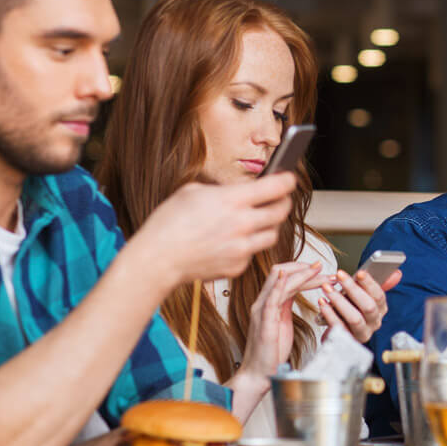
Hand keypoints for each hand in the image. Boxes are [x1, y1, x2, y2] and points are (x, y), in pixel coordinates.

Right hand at [137, 174, 295, 286]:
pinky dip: (248, 246)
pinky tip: (234, 241)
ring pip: (272, 235)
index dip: (287, 180)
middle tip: (281, 199)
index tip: (288, 178)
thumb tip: (237, 191)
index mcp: (232, 200)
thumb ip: (221, 190)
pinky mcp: (238, 267)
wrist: (157, 259)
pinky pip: (253, 253)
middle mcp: (242, 224)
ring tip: (259, 220)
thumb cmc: (168, 224)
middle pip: (281, 211)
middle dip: (284, 202)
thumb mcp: (192, 192)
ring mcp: (242, 248)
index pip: (276, 187)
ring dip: (269, 226)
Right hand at [235, 262, 330, 381]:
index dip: (302, 270)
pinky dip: (279, 285)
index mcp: (269, 303)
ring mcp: (261, 310)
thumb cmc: (271, 351)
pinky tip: (288, 277)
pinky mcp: (264, 322)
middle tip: (324, 267)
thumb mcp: (282, 322)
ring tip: (319, 271)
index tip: (321, 269)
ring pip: (279, 282)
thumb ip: (286, 306)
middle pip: (282, 273)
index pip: (285, 277)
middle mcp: (263, 302)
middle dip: (304, 268)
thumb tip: (297, 292)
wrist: (258, 373)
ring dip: (301, 274)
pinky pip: (271, 299)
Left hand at [316, 267, 397, 343]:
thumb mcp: (363, 295)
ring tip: (327, 288)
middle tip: (340, 275)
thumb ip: (376, 284)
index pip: (379, 296)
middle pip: (368, 306)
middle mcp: (374, 322)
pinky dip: (330, 314)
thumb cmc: (351, 309)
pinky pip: (339, 327)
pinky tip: (322, 303)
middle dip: (353, 288)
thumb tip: (396, 274)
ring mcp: (362, 333)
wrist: (338, 333)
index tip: (359, 272)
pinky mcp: (348, 340)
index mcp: (380, 309)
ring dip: (339, 301)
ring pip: (354, 317)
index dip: (370, 283)